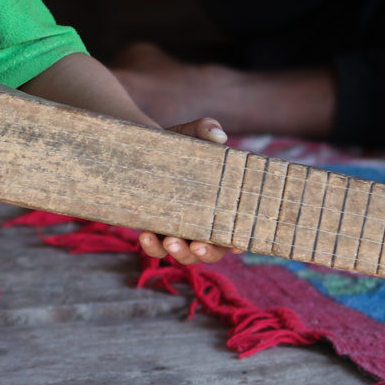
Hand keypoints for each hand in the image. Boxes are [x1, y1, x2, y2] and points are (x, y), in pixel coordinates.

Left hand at [138, 116, 230, 264]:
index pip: (236, 228)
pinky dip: (152, 248)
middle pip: (212, 250)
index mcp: (221, 205)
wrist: (145, 148)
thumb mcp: (191, 133)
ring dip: (179, 253)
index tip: (236, 244)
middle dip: (206, 253)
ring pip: (185, 255)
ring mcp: (180, 230)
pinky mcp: (156, 231)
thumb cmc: (178, 143)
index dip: (239, 241)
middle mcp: (204, 223)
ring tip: (170, 241)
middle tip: (197, 246)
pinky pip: (156, 250)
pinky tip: (145, 235)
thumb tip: (218, 135)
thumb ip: (205, 129)